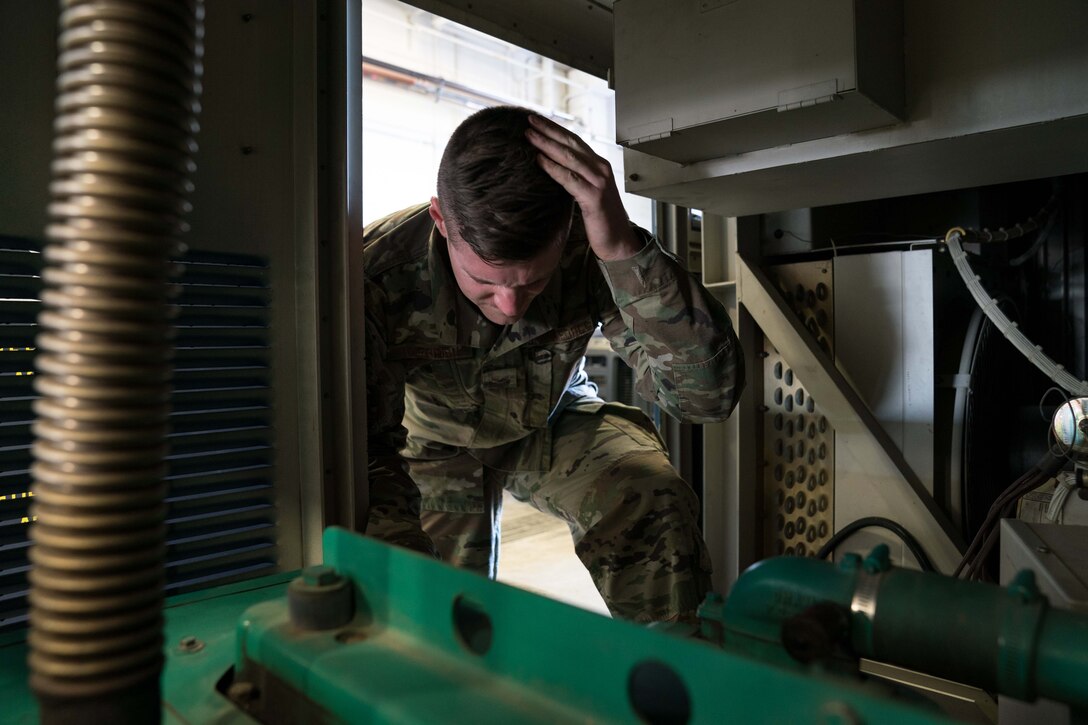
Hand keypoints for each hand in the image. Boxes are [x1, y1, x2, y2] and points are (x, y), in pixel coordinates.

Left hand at [526, 114, 642, 261]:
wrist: (618, 242)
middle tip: (529, 120)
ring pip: (569, 157)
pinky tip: (539, 161)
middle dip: (549, 131)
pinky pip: (570, 179)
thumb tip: (551, 168)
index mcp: (599, 165)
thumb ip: (575, 178)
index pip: (575, 141)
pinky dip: (553, 168)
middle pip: (571, 143)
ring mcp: (599, 182)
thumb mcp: (588, 192)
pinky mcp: (594, 197)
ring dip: (547, 145)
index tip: (537, 121)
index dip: (555, 130)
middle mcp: (601, 168)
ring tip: (529, 136)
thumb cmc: (601, 219)